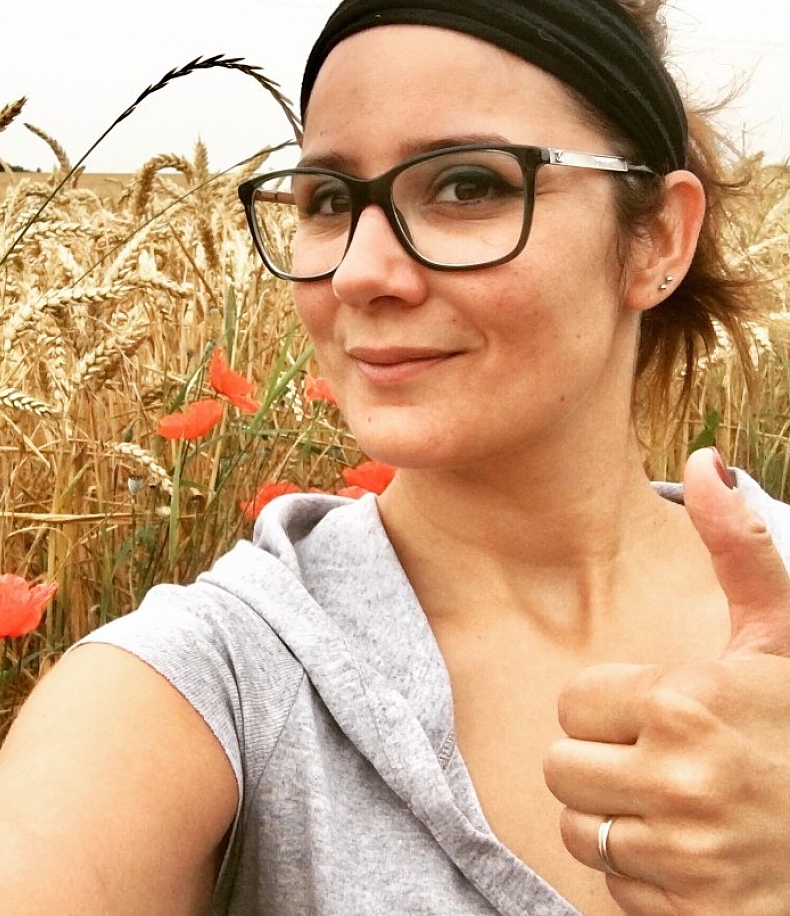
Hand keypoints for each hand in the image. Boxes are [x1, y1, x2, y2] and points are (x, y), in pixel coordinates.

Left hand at [543, 447, 789, 914]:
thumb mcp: (780, 638)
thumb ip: (738, 551)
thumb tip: (707, 460)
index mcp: (686, 703)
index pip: (573, 703)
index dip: (613, 706)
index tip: (661, 712)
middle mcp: (679, 781)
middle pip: (562, 768)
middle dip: (603, 762)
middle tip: (663, 760)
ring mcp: (685, 856)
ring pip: (581, 831)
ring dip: (616, 820)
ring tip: (676, 806)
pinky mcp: (691, 915)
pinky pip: (614, 889)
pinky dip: (644, 878)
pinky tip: (692, 856)